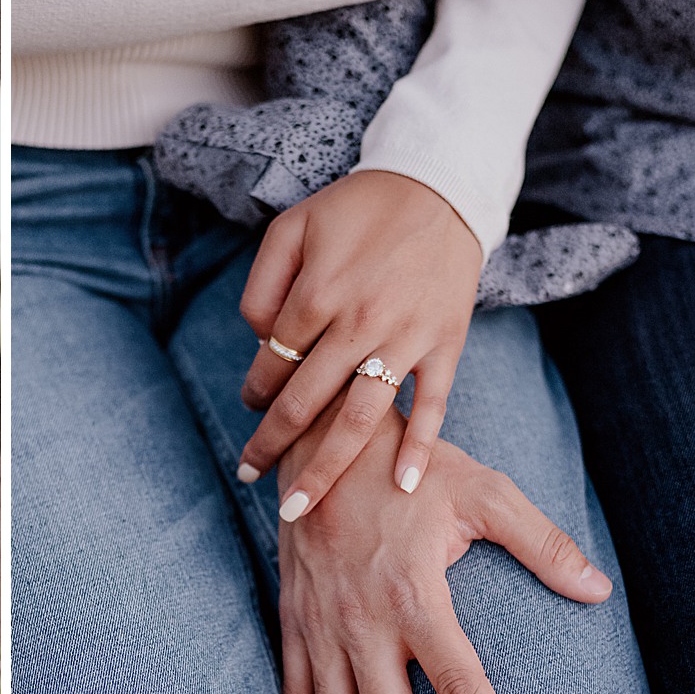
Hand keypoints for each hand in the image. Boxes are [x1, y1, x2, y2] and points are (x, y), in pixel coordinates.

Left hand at [236, 171, 482, 517]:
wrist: (438, 185)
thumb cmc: (354, 209)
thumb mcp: (290, 228)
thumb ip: (263, 286)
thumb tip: (259, 343)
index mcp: (317, 294)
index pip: (272, 364)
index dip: (255, 391)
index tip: (252, 407)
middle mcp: (360, 323)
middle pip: (306, 404)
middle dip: (271, 446)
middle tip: (249, 475)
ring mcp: (406, 338)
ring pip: (360, 420)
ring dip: (326, 469)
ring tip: (298, 507)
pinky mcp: (445, 344)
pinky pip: (433, 406)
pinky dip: (420, 449)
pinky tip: (402, 487)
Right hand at [277, 405, 612, 693]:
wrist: (321, 442)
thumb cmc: (410, 468)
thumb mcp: (484, 492)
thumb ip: (542, 542)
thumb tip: (597, 590)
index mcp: (412, 592)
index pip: (459, 682)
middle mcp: (359, 619)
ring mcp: (318, 623)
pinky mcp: (292, 618)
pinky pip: (297, 691)